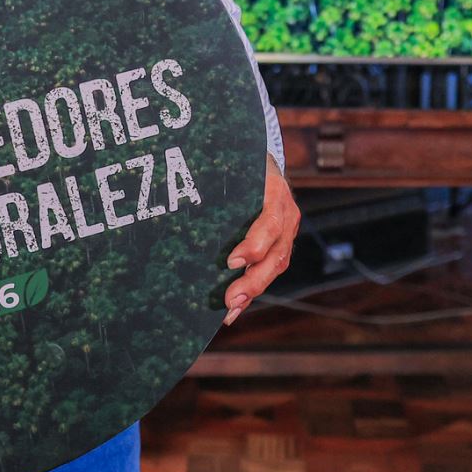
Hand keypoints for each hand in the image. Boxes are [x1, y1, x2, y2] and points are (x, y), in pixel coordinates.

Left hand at [222, 154, 299, 325]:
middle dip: (253, 281)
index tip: (231, 262)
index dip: (254, 245)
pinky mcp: (281, 243)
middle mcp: (287, 215)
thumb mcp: (236, 165)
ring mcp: (287, 231)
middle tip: (230, 301)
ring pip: (276, 267)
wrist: (265, 160)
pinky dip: (253, 290)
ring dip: (253, 291)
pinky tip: (235, 308)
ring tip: (230, 311)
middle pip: (276, 255)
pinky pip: (270, 270)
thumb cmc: (242, 162)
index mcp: (275, 192)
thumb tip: (184, 194)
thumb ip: (217, 179)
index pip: (269, 223)